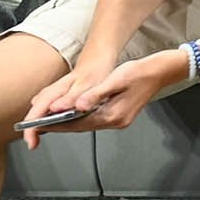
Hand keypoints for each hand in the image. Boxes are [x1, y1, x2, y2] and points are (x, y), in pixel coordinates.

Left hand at [25, 49, 185, 144]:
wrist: (161, 72)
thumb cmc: (140, 73)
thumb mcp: (116, 80)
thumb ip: (95, 94)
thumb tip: (77, 106)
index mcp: (113, 115)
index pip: (78, 123)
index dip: (58, 125)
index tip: (40, 126)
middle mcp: (115, 121)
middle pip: (81, 127)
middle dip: (60, 127)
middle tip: (39, 126)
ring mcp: (118, 121)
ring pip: (87, 125)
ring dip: (69, 123)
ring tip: (50, 121)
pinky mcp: (119, 116)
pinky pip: (94, 120)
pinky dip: (80, 119)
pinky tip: (72, 115)